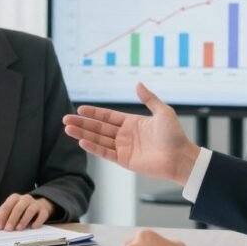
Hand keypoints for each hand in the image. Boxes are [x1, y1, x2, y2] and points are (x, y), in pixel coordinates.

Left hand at [0, 194, 54, 230]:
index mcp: (15, 198)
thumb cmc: (21, 209)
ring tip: (19, 228)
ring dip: (24, 220)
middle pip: (18, 207)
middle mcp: (25, 199)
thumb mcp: (10, 209)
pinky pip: (42, 215)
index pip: (7, 206)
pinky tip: (33, 227)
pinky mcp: (44, 210)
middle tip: (8, 229)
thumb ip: (1, 214)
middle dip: (12, 219)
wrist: (39, 205)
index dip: (2, 217)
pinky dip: (38, 221)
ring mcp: (35, 204)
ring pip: (30, 210)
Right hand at [63, 82, 199, 184]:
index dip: (94, 113)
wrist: (180, 157)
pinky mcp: (125, 160)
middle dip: (82, 123)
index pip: (108, 117)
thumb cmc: (175, 135)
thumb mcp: (163, 112)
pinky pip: (105, 153)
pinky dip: (93, 147)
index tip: (80, 109)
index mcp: (133, 123)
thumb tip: (138, 84)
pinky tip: (82, 141)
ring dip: (83, 134)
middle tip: (66, 119)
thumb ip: (149, 99)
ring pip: (99, 140)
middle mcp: (126, 135)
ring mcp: (124, 148)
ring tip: (68, 129)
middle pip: (99, 128)